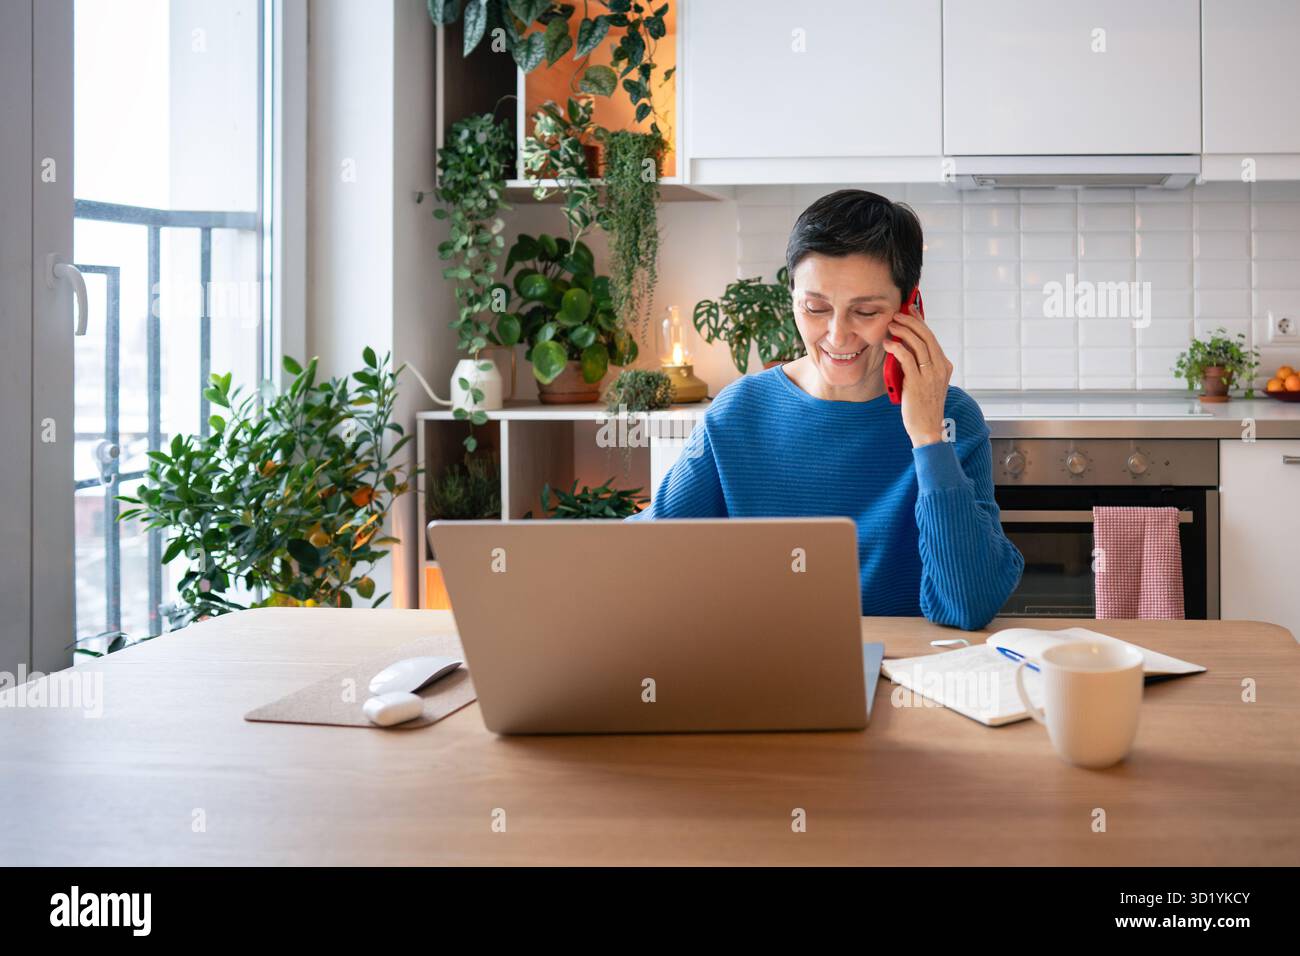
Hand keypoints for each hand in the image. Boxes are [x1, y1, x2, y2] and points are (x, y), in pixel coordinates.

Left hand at [881, 302, 952, 447]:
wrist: (927, 428)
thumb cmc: (923, 407)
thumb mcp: (927, 383)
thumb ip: (920, 366)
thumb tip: (904, 348)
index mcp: (944, 366)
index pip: (932, 338)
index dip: (920, 322)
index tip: (910, 312)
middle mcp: (940, 368)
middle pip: (927, 336)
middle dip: (911, 321)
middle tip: (897, 314)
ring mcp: (930, 375)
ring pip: (918, 344)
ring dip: (903, 331)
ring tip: (891, 325)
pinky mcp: (918, 382)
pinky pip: (907, 358)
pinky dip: (896, 347)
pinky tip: (888, 344)